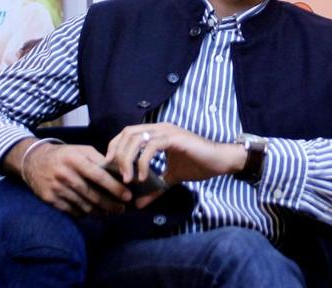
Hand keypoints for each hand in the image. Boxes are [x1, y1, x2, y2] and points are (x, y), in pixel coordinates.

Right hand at [17, 141, 132, 216]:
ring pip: (83, 205)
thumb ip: (100, 159)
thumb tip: (120, 172)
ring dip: (99, 211)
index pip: (99, 176)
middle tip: (122, 209)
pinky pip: (72, 210)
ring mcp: (56, 188)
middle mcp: (65, 174)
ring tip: (110, 212)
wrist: (33, 161)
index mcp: (75, 159)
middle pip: (92, 194)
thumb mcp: (82, 150)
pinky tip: (93, 213)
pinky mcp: (50, 199)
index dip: (115, 187)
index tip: (127, 195)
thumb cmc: (65, 155)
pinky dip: (84, 213)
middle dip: (110, 204)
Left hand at [105, 122, 245, 207]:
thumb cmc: (198, 165)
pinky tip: (143, 177)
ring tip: (129, 179)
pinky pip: (151, 147)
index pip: (127, 133)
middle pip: (127, 133)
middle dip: (118, 154)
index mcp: (157, 132)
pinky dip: (142, 162)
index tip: (111, 167)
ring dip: (128, 159)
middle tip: (118, 175)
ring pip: (136, 138)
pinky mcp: (174, 138)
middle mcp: (160, 128)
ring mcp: (167, 131)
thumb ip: (155, 187)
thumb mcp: (171, 178)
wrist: (220, 161)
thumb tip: (139, 203)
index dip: (115, 147)